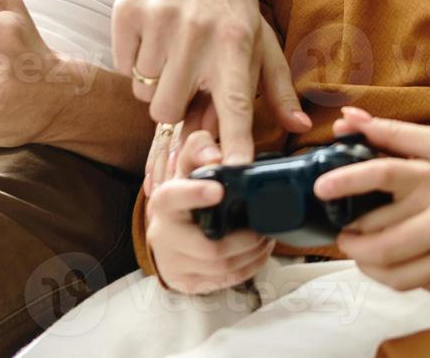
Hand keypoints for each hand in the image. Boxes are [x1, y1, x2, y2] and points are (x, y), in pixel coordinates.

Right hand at [112, 0, 308, 163]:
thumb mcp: (260, 36)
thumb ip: (277, 85)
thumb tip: (300, 126)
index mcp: (236, 41)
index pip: (235, 103)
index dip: (234, 142)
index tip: (234, 173)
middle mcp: (197, 32)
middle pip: (168, 111)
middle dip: (175, 105)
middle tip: (188, 79)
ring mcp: (159, 21)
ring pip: (143, 93)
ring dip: (156, 82)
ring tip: (175, 50)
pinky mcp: (127, 12)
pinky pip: (123, 66)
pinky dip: (135, 60)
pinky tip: (155, 33)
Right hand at [148, 128, 275, 294]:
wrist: (167, 230)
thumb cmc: (185, 194)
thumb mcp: (188, 165)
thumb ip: (199, 148)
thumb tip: (216, 155)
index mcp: (164, 201)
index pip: (174, 197)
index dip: (195, 194)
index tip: (218, 190)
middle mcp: (163, 235)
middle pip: (208, 247)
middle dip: (244, 240)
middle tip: (263, 227)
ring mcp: (174, 263)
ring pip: (220, 268)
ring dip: (251, 254)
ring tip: (265, 237)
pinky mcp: (187, 282)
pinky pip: (224, 281)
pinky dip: (249, 267)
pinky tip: (258, 253)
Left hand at [316, 107, 429, 292]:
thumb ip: (397, 136)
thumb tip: (351, 121)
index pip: (386, 246)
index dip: (353, 239)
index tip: (334, 225)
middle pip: (395, 275)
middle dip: (362, 259)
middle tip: (346, 239)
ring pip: (415, 285)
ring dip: (386, 270)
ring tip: (369, 248)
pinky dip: (418, 272)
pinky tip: (408, 253)